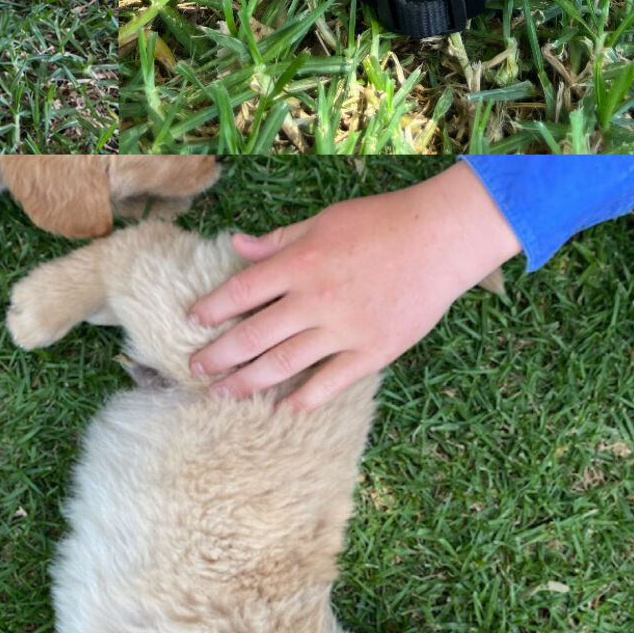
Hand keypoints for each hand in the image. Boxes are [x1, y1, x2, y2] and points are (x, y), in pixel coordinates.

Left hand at [188, 164, 521, 409]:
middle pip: (253, 335)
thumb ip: (279, 240)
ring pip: (283, 365)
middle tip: (196, 370)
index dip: (213, 309)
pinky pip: (329, 384)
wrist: (439, 239)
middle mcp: (314, 300)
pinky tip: (281, 411)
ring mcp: (343, 330)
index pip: (241, 291)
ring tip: (223, 394)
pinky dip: (302, 400)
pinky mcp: (371, 352)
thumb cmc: (380, 222)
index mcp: (299, 263)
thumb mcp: (323, 221)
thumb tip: (237, 245)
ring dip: (247, 382)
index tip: (193, 322)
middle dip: (220, 355)